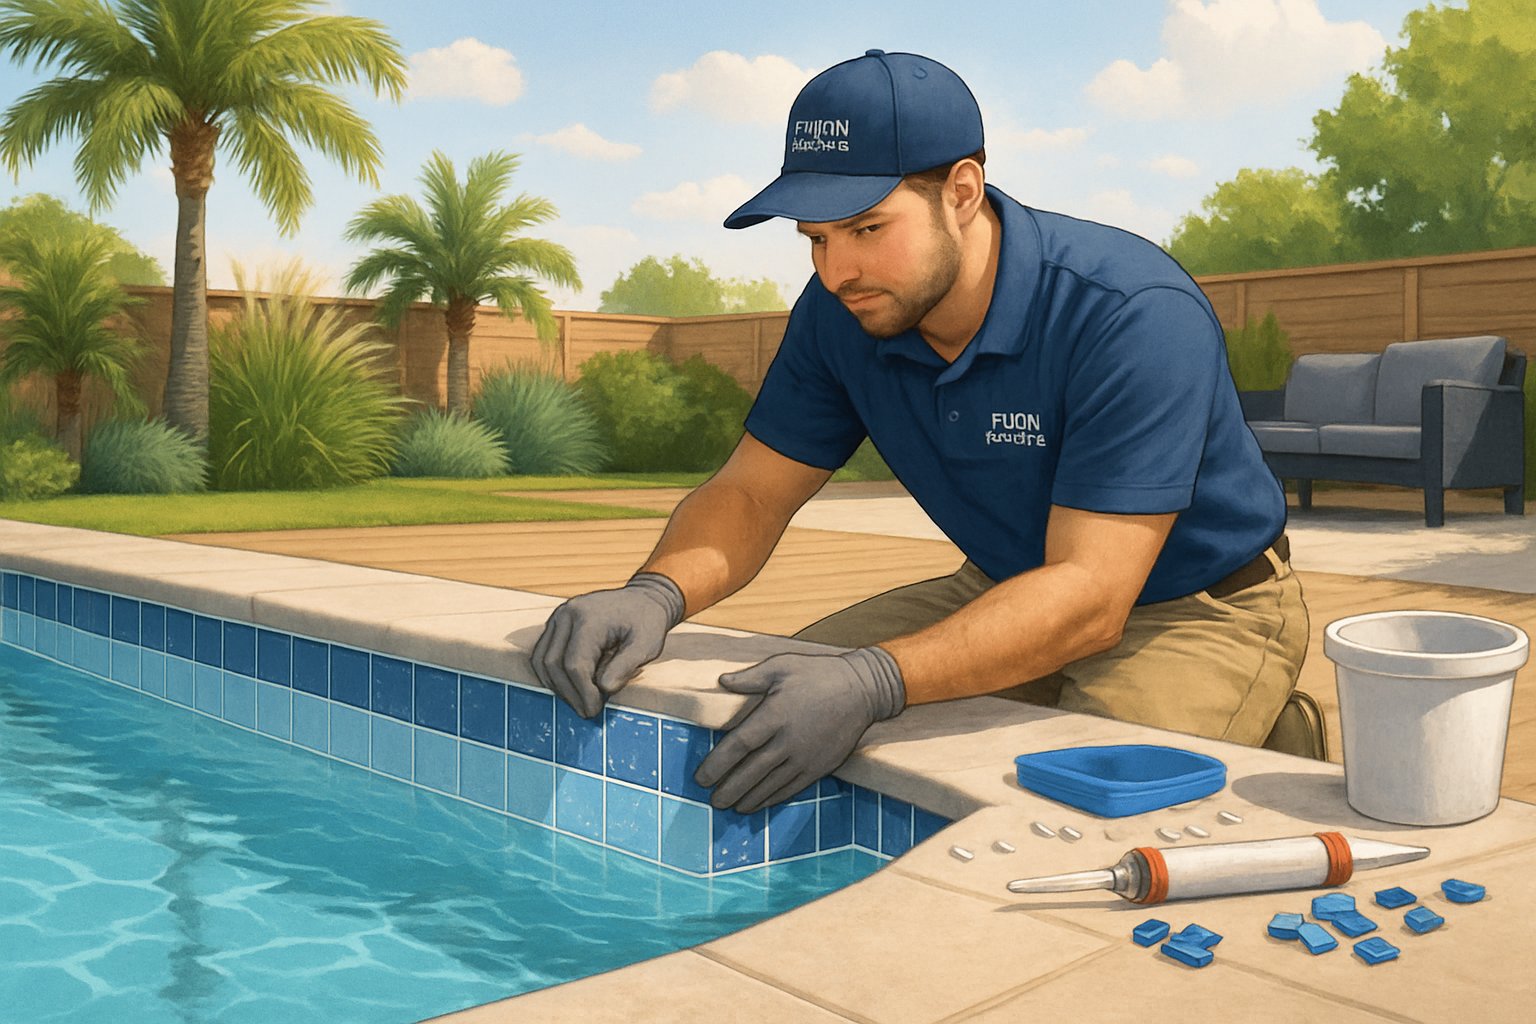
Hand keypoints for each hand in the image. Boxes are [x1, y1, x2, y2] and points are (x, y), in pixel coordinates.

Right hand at [530, 572, 684, 717]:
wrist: (642, 599)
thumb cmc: (647, 621)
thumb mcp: (647, 644)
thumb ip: (626, 665)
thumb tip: (604, 689)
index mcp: (588, 617)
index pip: (575, 663)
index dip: (582, 693)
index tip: (595, 710)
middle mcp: (567, 614)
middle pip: (553, 664)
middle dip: (569, 694)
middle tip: (588, 712)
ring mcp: (558, 618)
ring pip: (542, 661)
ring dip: (558, 688)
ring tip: (580, 702)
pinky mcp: (555, 625)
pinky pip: (542, 655)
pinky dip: (554, 676)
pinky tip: (573, 688)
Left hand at [694, 647, 905, 812]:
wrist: (864, 690)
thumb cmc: (819, 674)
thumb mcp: (782, 666)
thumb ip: (750, 678)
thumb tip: (722, 681)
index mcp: (775, 715)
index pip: (739, 745)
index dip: (717, 765)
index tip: (700, 778)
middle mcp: (788, 740)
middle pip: (751, 772)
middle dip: (728, 789)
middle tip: (712, 800)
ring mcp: (805, 757)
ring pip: (770, 785)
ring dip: (747, 799)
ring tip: (730, 806)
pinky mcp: (819, 767)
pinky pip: (791, 788)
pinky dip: (772, 799)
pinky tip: (758, 804)